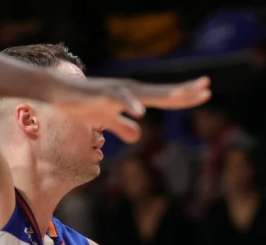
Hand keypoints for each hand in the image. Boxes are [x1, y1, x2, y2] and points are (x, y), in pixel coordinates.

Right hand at [51, 76, 210, 142]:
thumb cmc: (83, 105)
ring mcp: (118, 91)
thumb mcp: (107, 121)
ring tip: (187, 95)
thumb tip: (138, 136)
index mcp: (135, 97)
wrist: (58, 93)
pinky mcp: (102, 95)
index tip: (206, 93)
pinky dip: (130, 105)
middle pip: (162, 93)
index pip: (165, 97)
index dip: (185, 96)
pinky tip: (142, 112)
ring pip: (146, 93)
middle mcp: (131, 91)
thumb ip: (124, 128)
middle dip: (185, 91)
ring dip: (166, 94)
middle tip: (207, 87)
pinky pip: (119, 100)